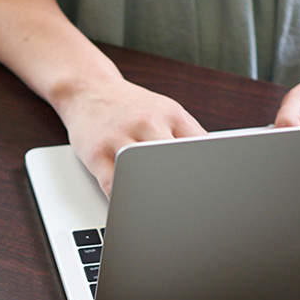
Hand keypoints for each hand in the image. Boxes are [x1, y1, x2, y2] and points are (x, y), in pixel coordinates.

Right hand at [52, 76, 206, 195]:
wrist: (88, 89)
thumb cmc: (128, 107)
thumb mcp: (163, 110)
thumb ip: (186, 135)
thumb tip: (212, 167)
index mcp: (170, 114)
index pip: (200, 146)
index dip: (207, 171)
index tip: (210, 191)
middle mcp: (147, 122)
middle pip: (173, 161)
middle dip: (181, 185)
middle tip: (186, 206)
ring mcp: (120, 137)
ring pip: (142, 175)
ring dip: (151, 195)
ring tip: (157, 210)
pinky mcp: (96, 153)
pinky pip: (113, 185)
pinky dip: (123, 200)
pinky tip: (129, 206)